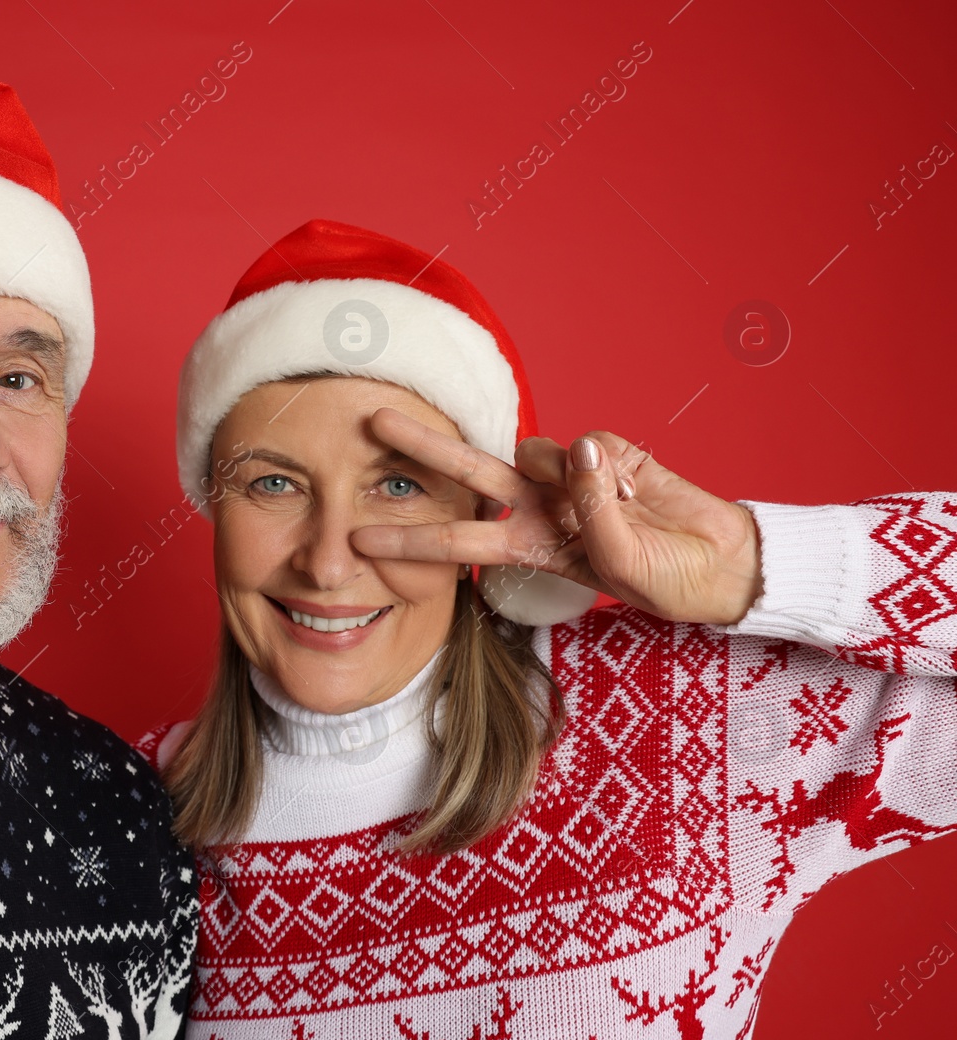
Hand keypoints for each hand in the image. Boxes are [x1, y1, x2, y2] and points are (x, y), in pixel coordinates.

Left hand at [349, 408, 763, 624]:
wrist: (720, 564)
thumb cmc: (663, 578)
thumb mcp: (619, 563)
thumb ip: (593, 508)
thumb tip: (576, 449)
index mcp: (529, 546)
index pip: (457, 542)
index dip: (410, 541)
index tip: (359, 540)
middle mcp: (538, 507)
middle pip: (468, 470)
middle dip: (422, 445)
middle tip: (372, 420)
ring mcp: (570, 478)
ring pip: (539, 450)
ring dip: (566, 474)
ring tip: (613, 507)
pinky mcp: (606, 452)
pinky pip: (595, 444)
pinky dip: (615, 465)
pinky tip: (639, 488)